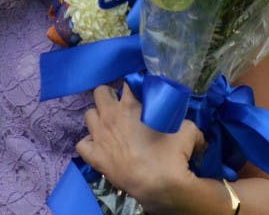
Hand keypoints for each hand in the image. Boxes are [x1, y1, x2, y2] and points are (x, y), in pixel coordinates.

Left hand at [76, 83, 202, 210]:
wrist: (159, 185)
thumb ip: (181, 119)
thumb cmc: (171, 155)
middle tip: (120, 106)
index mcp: (129, 105)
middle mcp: (110, 115)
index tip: (137, 94)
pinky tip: (99, 146)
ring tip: (109, 125)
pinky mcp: (93, 155)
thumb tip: (183, 120)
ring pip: (89, 115)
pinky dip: (89, 143)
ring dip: (98, 117)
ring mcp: (98, 135)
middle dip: (109, 96)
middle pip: (100, 92)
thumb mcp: (187, 130)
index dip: (132, 87)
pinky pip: (82, 143)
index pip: (126, 83)